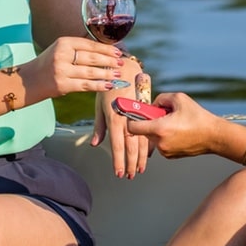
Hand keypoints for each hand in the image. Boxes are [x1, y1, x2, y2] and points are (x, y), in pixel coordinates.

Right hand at [25, 36, 125, 97]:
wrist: (27, 82)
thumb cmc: (48, 65)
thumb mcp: (60, 51)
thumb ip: (79, 49)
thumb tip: (106, 51)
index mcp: (63, 43)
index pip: (89, 44)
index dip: (106, 49)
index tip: (118, 52)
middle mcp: (62, 55)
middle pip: (92, 58)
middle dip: (109, 61)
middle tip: (121, 63)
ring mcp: (61, 70)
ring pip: (91, 72)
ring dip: (107, 74)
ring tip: (118, 74)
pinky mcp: (62, 85)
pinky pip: (86, 85)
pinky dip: (99, 85)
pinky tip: (109, 85)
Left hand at [92, 60, 150, 178]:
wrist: (127, 68)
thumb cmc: (109, 85)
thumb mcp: (99, 105)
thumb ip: (99, 126)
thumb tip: (96, 144)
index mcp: (116, 118)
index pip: (118, 145)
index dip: (118, 161)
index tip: (119, 173)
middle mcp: (129, 119)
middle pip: (132, 147)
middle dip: (131, 164)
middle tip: (130, 176)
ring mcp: (140, 116)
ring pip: (143, 141)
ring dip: (140, 157)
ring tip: (139, 170)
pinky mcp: (147, 112)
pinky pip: (148, 131)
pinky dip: (147, 145)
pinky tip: (146, 154)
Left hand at [122, 92, 221, 159]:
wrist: (214, 136)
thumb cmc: (198, 117)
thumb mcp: (179, 98)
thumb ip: (160, 98)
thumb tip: (152, 104)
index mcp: (159, 129)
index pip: (132, 127)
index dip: (131, 119)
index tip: (133, 114)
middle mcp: (159, 142)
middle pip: (143, 131)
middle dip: (150, 122)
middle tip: (163, 115)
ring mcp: (164, 151)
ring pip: (153, 137)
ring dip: (158, 130)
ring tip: (176, 124)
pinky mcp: (170, 156)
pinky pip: (161, 143)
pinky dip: (166, 137)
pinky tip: (180, 132)